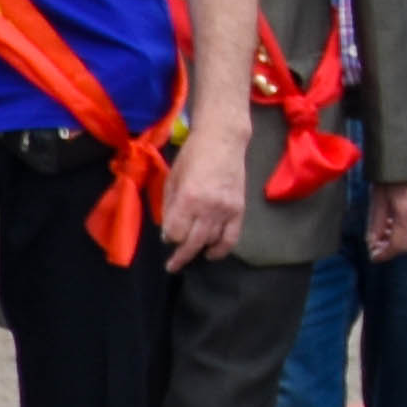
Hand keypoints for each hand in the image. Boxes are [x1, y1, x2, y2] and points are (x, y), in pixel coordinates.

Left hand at [161, 123, 250, 269]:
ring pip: (211, 243)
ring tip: (191, 255)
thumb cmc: (192, 156)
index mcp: (188, 198)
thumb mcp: (172, 179)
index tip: (167, 235)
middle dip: (180, 257)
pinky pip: (232, 238)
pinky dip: (221, 250)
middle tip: (172, 266)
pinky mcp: (239, 210)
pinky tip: (212, 253)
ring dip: (199, 251)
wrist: (223, 140)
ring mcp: (226, 210)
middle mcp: (208, 207)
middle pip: (192, 243)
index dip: (169, 237)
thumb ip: (169, 207)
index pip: (176, 232)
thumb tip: (168, 232)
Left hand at [368, 179, 406, 260]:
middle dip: (391, 250)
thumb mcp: (377, 199)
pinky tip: (391, 225)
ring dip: (397, 241)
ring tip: (381, 236)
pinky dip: (403, 231)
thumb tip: (372, 243)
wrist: (405, 154)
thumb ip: (376, 224)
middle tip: (375, 249)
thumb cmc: (388, 173)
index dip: (385, 254)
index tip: (373, 257)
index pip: (398, 245)